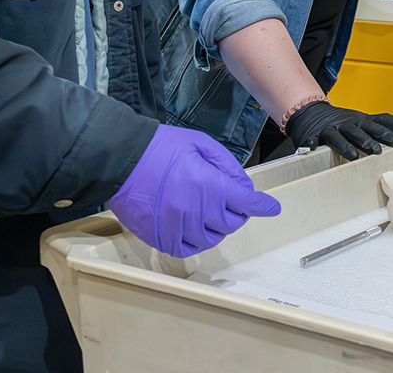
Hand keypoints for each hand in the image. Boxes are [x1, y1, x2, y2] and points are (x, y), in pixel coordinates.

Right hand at [108, 124, 280, 257]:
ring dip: (218, 226)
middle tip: (232, 201)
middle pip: (231, 223)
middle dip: (238, 212)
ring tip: (211, 212)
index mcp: (209, 185)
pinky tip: (196, 228)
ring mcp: (177, 227)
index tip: (271, 208)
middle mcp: (196, 210)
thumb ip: (226, 166)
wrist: (121, 159)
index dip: (262, 206)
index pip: (246, 203)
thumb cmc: (161, 147)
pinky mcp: (160, 237)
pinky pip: (188, 249)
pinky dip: (197, 241)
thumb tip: (244, 187)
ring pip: (212, 238)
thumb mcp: (201, 144)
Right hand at [285, 100, 392, 160]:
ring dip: (344, 146)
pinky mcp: (313, 135)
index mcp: (357, 121)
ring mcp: (329, 130)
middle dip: (366, 141)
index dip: (385, 134)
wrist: (312, 112)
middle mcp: (344, 125)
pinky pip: (312, 139)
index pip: (373, 127)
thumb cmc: (341, 121)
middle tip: (377, 151)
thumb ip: (379, 122)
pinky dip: (312, 142)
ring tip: (353, 156)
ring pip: (337, 137)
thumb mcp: (361, 119)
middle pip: (356, 132)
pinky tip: (313, 146)